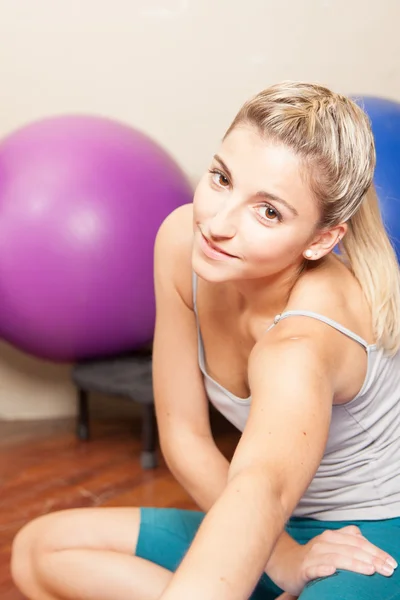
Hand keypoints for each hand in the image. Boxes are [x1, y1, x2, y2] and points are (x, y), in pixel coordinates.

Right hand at [273, 525, 397, 595]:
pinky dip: (323, 568)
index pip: (359, 542)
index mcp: (333, 537)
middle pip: (351, 549)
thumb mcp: (332, 546)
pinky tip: (331, 571)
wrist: (285, 563)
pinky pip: (314, 568)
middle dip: (371, 559)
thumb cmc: (314, 556)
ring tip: (370, 570)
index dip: (376, 552)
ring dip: (354, 563)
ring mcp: (313, 555)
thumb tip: (365, 540)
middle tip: (387, 570)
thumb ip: (348, 540)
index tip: (392, 564)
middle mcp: (324, 542)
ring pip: (336, 557)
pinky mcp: (303, 569)